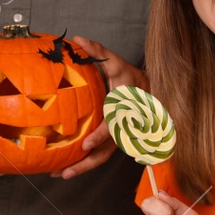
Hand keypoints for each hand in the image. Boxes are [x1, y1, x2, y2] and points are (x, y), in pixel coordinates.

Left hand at [53, 35, 144, 178]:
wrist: (154, 94)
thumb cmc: (133, 79)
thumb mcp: (118, 64)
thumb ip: (99, 53)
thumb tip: (78, 39)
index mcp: (125, 111)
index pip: (113, 126)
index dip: (100, 136)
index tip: (85, 145)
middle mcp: (124, 129)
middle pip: (106, 152)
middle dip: (85, 164)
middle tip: (65, 172)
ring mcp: (121, 138)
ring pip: (102, 158)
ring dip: (82, 168)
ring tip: (60, 175)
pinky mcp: (116, 142)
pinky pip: (101, 156)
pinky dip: (85, 163)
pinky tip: (66, 168)